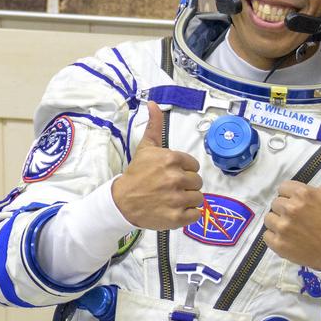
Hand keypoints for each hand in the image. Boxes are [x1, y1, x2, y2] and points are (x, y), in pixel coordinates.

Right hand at [112, 103, 204, 229]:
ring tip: (172, 199)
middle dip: (186, 185)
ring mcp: (177, 198)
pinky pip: (195, 214)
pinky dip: (188, 214)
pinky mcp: (177, 217)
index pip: (193, 166)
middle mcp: (176, 178)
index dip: (184, 170)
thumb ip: (154, 125)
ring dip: (187, 199)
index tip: (171, 175)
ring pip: (198, 198)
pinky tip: (174, 209)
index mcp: (171, 159)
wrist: (122, 201)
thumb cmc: (136, 174)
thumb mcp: (145, 147)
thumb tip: (153, 103)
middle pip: (197, 182)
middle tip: (170, 188)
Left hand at [263, 144, 320, 269]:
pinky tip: (289, 239)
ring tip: (294, 228)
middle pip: (276, 202)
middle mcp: (290, 208)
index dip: (292, 196)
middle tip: (301, 218)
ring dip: (278, 222)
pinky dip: (275, 238)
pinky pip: (266, 235)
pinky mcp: (278, 244)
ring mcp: (283, 227)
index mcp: (302, 193)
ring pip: (269, 218)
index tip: (303, 205)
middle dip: (286, 209)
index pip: (283, 188)